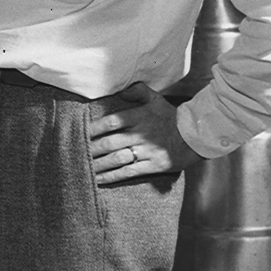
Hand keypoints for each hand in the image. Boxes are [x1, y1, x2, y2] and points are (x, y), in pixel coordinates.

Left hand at [88, 82, 204, 184]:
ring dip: (98, 164)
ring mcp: (146, 152)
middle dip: (91, 148)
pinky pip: (128, 172)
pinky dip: (111, 176)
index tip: (80, 132)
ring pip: (116, 159)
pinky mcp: (152, 166)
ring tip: (83, 167)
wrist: (196, 135)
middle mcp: (140, 135)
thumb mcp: (156, 99)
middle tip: (74, 152)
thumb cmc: (171, 116)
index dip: (94, 128)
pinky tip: (99, 179)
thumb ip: (138, 91)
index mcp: (139, 117)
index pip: (111, 122)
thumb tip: (121, 92)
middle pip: (110, 142)